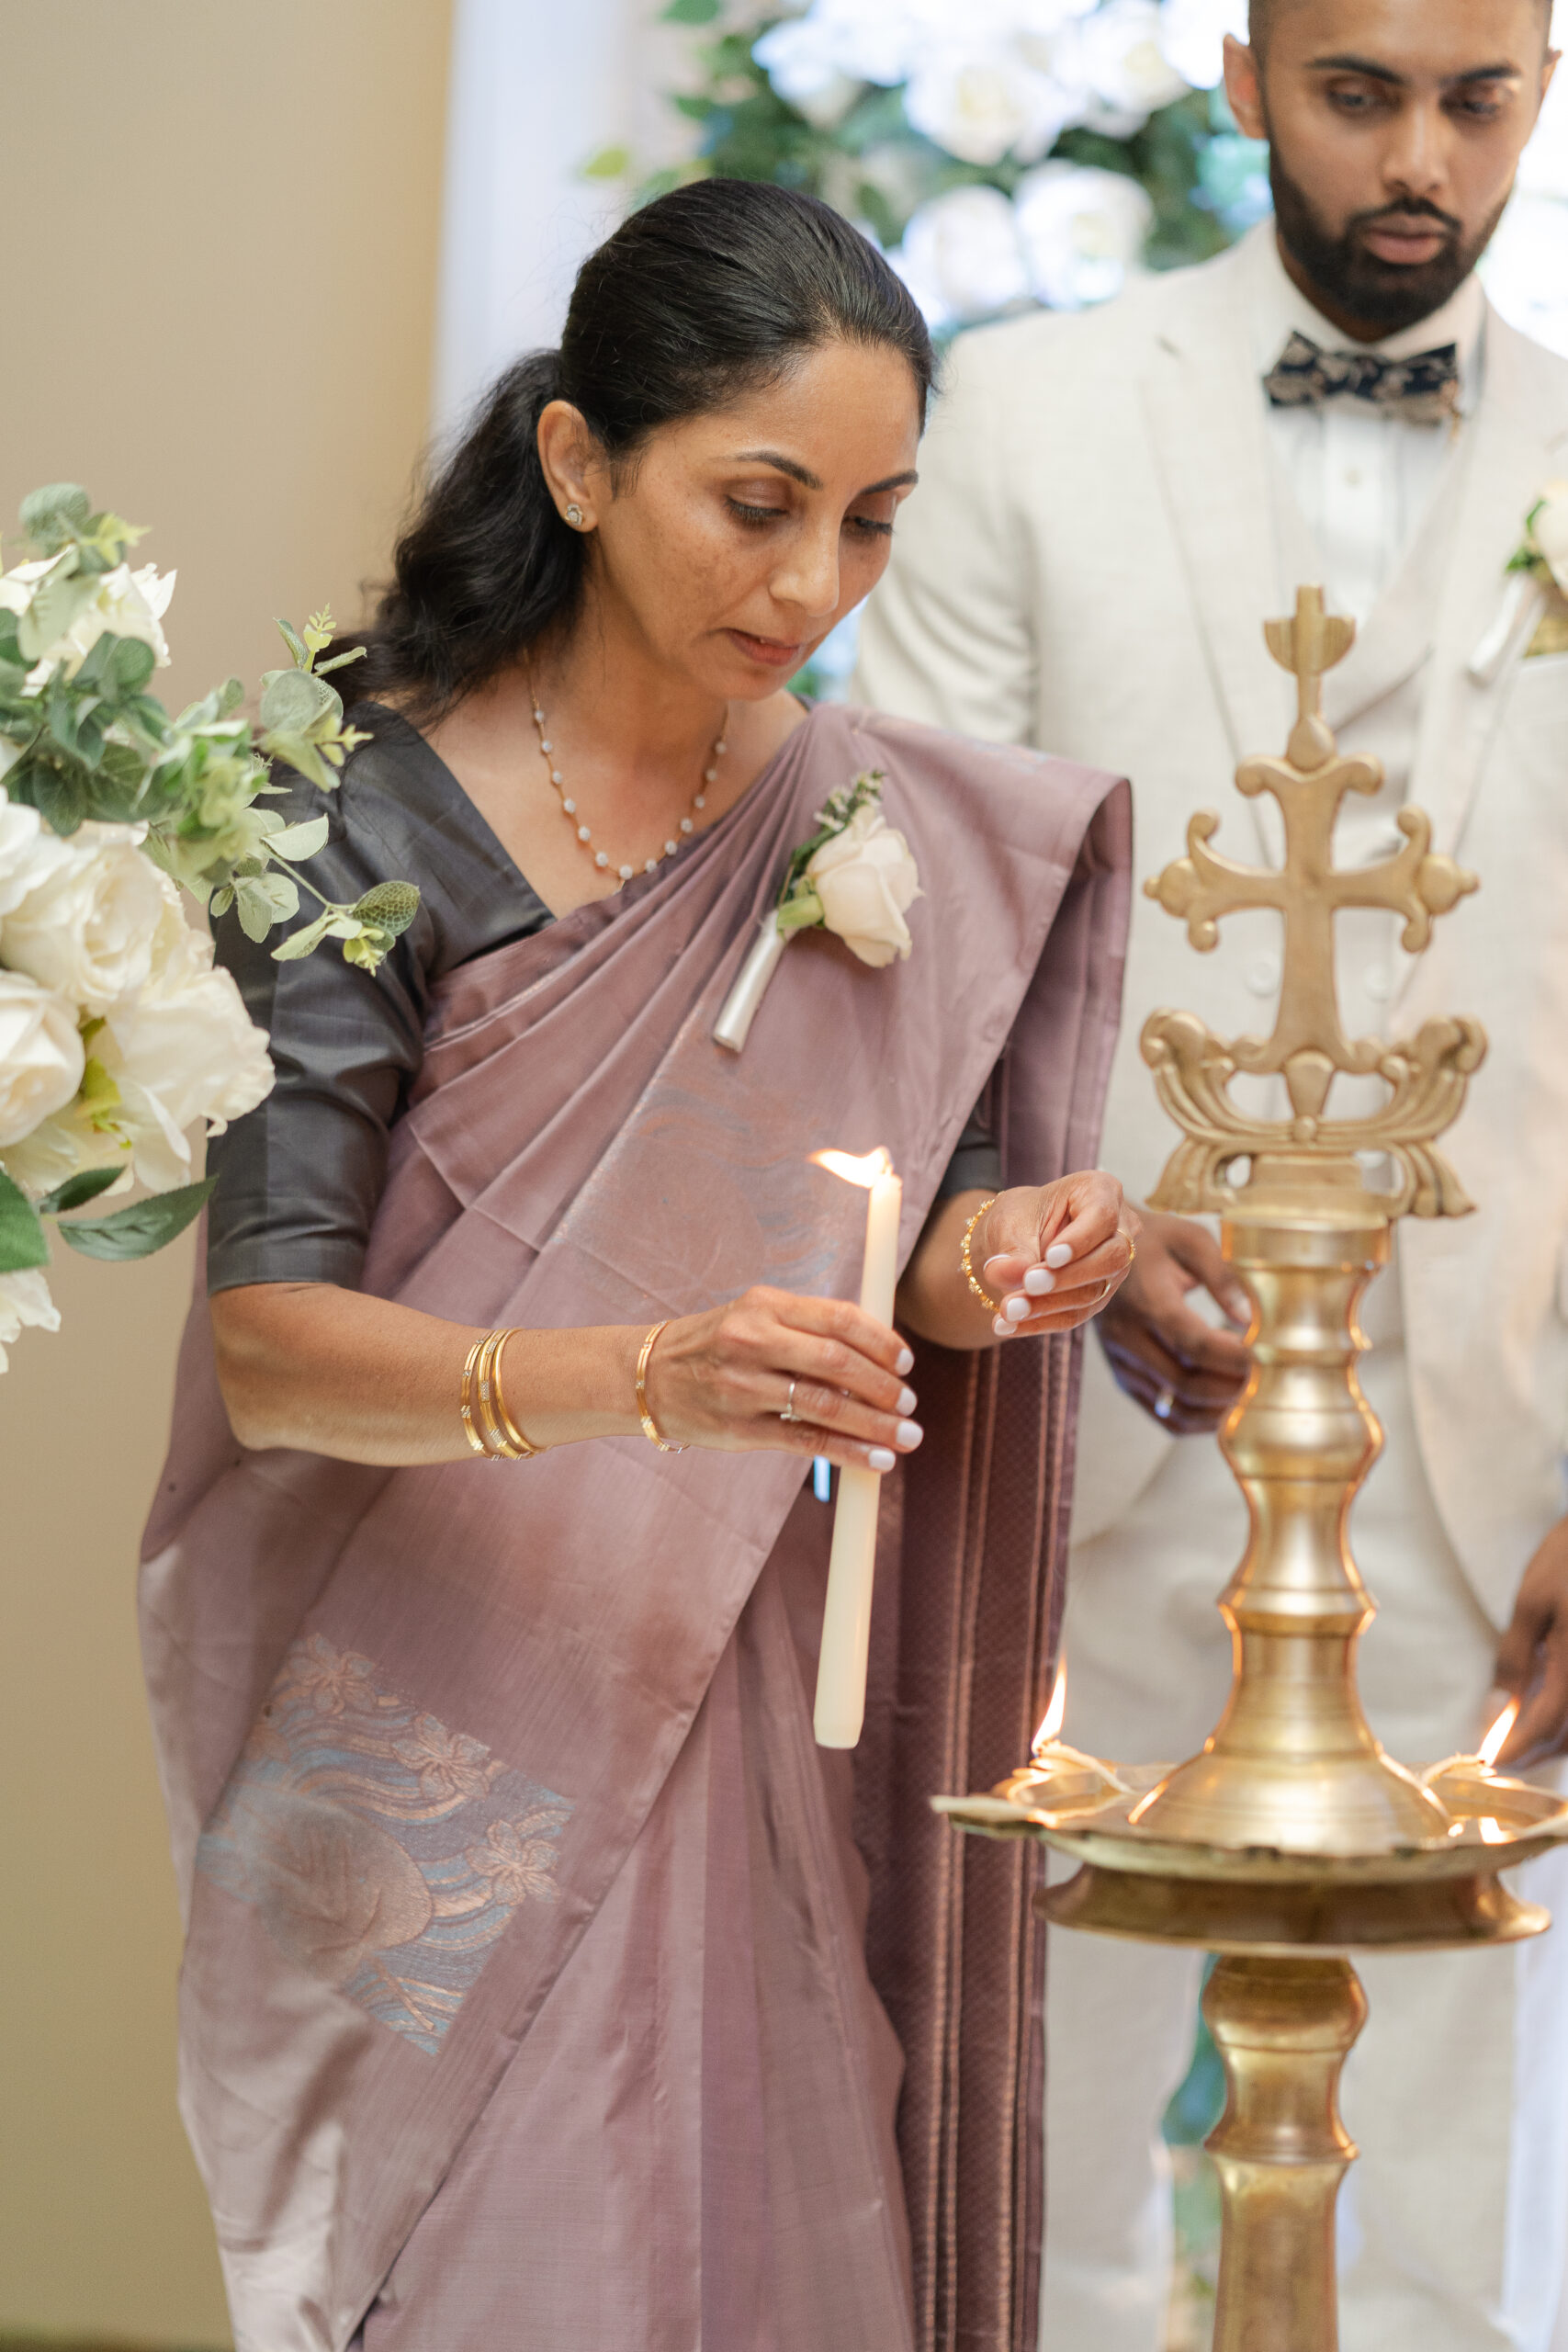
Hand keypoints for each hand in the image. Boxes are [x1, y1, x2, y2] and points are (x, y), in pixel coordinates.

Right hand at [641, 1285, 922, 1472]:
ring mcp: (744, 1386)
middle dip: (883, 1386)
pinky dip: (847, 1452)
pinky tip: (876, 1460)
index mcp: (765, 1306)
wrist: (646, 1377)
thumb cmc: (715, 1345)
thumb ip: (808, 1328)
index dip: (881, 1341)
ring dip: (875, 1425)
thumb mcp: (754, 1317)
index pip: (838, 1317)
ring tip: (907, 1437)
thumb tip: (879, 1357)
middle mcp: (753, 1341)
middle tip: (909, 1404)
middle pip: (836, 1361)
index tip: (906, 1361)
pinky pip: (805, 1441)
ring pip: (825, 1405)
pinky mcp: (738, 1429)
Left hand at [979, 1171, 1137, 1340]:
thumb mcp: (1009, 1223)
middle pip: (1110, 1258)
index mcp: (1101, 1191)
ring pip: (1094, 1292)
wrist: (1017, 1239)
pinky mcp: (1100, 1295)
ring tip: (1007, 1311)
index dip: (1079, 1241)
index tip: (1049, 1258)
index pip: (1102, 1216)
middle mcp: (1120, 1228)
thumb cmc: (1019, 1217)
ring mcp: (1114, 1265)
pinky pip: (1076, 1314)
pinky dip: (1040, 1322)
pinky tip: (1007, 1326)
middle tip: (1027, 1285)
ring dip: (1047, 1306)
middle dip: (1066, 1278)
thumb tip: (1003, 1273)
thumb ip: (1011, 1249)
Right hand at [1096, 1208, 1249, 1433]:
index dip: (1234, 1358)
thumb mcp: (1190, 1240)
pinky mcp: (1123, 1375)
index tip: (1266, 1357)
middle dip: (1232, 1388)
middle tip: (1267, 1380)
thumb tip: (1250, 1318)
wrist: (1095, 1249)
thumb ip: (1223, 1277)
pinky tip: (1221, 1409)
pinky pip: (1160, 1413)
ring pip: (1174, 1406)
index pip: (1194, 1343)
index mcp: (1147, 1300)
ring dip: (1216, 1411)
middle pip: (1186, 1382)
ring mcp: (1122, 1361)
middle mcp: (1128, 1337)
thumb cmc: (1152, 1239)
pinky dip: (1195, 1420)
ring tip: (1249, 1397)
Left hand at [1493, 1517, 1567, 1766]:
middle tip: (1506, 1754)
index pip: (1547, 1724)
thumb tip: (1497, 1709)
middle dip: (1540, 1753)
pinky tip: (1552, 1712)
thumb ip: (1515, 1658)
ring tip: (1526, 1737)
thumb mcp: (1532, 1602)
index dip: (1517, 1748)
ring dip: (1559, 1741)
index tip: (1491, 1761)